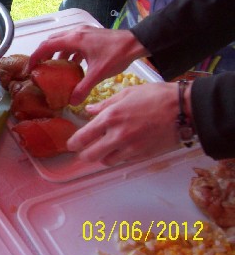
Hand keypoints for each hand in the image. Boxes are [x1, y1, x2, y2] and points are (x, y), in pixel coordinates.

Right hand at [29, 26, 149, 104]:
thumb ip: (83, 88)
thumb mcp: (98, 74)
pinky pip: (72, 43)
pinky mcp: (89, 35)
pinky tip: (73, 65)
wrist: (136, 42)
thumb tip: (72, 103)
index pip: (46, 46)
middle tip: (39, 69)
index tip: (30, 68)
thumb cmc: (117, 54)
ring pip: (62, 41)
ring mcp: (82, 32)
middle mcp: (75, 32)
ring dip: (56, 54)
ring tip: (54, 69)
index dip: (35, 56)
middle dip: (43, 54)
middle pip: (51, 41)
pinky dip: (68, 53)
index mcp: (74, 39)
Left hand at [66, 82, 180, 164]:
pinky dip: (119, 157)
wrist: (184, 109)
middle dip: (84, 155)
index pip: (83, 136)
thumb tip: (89, 110)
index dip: (73, 143)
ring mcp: (131, 148)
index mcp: (110, 117)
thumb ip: (105, 104)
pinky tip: (122, 148)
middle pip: (91, 155)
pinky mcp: (143, 155)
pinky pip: (124, 161)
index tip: (70, 144)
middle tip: (83, 152)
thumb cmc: (156, 96)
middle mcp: (117, 135)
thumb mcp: (127, 93)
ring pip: (107, 161)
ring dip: (103, 156)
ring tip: (105, 148)